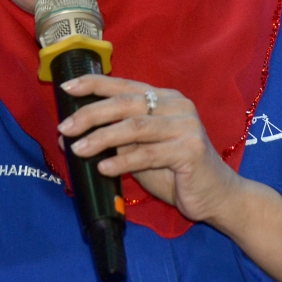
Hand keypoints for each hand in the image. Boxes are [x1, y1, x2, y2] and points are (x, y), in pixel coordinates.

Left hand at [57, 74, 242, 225]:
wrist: (216, 197)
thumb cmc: (175, 172)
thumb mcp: (141, 150)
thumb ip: (117, 138)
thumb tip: (75, 134)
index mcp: (164, 98)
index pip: (123, 85)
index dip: (93, 85)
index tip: (66, 88)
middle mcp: (176, 106)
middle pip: (125, 104)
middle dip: (90, 114)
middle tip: (65, 128)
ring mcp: (186, 126)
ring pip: (135, 127)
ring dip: (102, 138)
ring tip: (77, 149)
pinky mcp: (191, 150)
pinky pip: (148, 154)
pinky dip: (122, 161)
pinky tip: (104, 167)